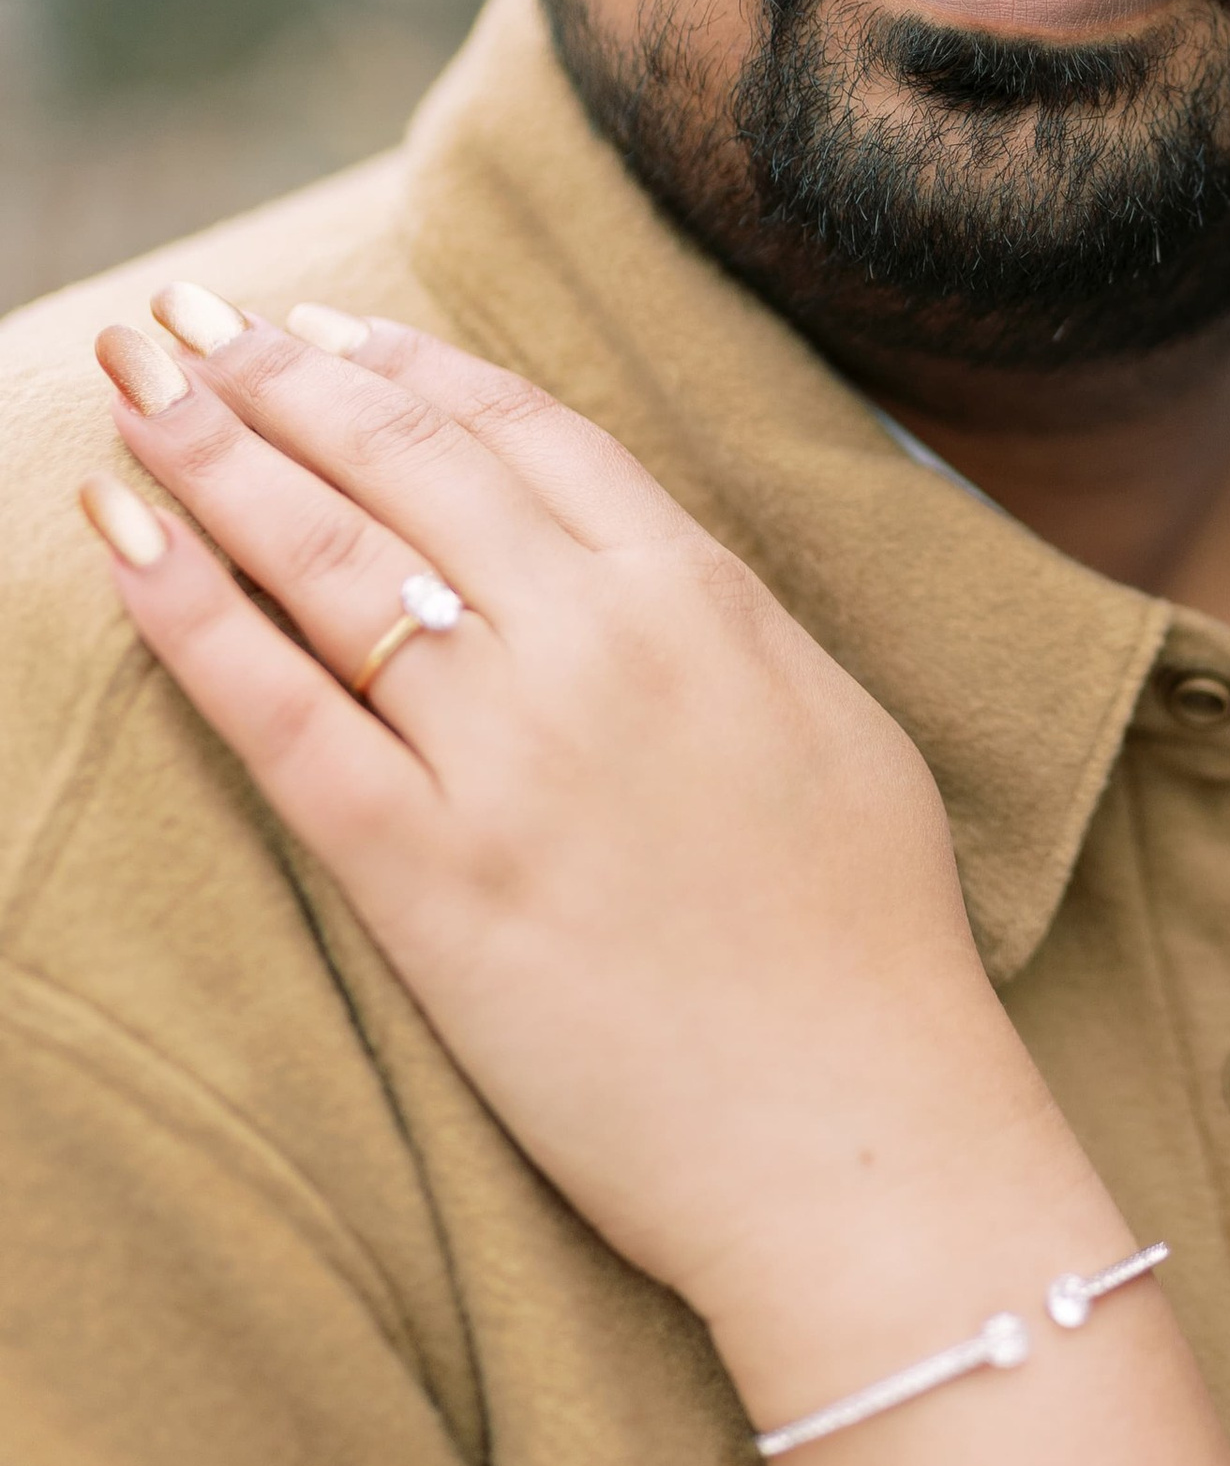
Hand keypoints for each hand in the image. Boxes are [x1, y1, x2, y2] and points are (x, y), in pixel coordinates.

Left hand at [78, 288, 1066, 1376]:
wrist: (861, 1139)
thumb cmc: (872, 949)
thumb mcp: (832, 721)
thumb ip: (725, 622)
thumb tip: (642, 563)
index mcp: (703, 594)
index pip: (522, 432)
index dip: (408, 369)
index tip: (327, 332)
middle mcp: (596, 643)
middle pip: (405, 464)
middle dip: (277, 377)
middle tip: (187, 326)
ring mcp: (507, 756)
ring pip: (327, 559)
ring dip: (212, 453)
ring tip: (136, 386)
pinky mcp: (429, 878)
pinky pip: (279, 715)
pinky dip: (189, 614)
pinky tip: (121, 536)